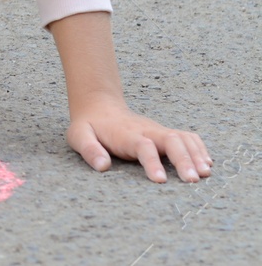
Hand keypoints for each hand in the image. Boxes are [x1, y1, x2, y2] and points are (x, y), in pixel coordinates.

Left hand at [66, 98, 211, 182]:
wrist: (98, 106)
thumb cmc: (89, 126)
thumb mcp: (78, 136)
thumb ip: (89, 150)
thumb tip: (103, 166)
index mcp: (126, 134)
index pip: (143, 146)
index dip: (152, 162)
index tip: (160, 180)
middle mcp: (146, 130)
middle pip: (171, 140)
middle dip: (184, 159)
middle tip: (194, 180)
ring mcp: (158, 130)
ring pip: (183, 138)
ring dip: (196, 154)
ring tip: (206, 174)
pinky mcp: (165, 133)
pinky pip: (187, 137)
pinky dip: (199, 149)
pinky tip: (207, 164)